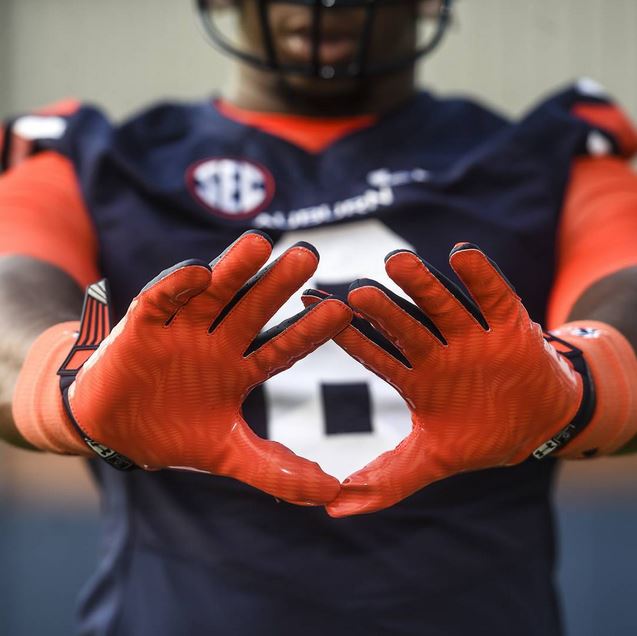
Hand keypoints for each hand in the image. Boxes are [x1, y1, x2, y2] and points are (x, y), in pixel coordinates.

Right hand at [67, 230, 350, 504]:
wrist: (112, 431)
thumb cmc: (173, 435)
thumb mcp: (229, 455)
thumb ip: (277, 472)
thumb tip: (333, 492)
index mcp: (240, 370)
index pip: (282, 346)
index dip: (310, 330)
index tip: (342, 311)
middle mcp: (216, 343)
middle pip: (253, 308)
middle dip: (279, 284)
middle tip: (309, 256)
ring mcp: (181, 332)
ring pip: (212, 295)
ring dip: (233, 270)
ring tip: (261, 244)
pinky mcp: (142, 327)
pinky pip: (160, 301)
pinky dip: (176, 287)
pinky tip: (199, 272)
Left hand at [304, 244, 586, 515]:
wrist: (539, 423)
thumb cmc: (478, 436)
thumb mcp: (431, 460)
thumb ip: (387, 480)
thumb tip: (332, 510)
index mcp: (413, 376)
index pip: (375, 354)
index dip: (347, 338)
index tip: (311, 316)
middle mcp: (436, 350)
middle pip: (404, 324)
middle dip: (382, 309)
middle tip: (354, 292)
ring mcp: (471, 335)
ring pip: (441, 305)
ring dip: (421, 285)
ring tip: (397, 262)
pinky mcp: (509, 324)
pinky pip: (493, 295)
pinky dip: (480, 276)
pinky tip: (462, 255)